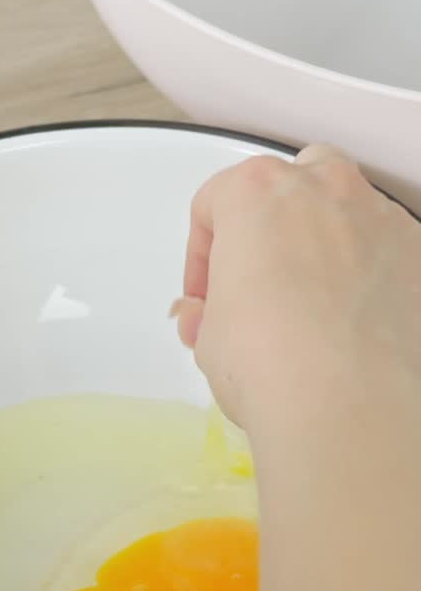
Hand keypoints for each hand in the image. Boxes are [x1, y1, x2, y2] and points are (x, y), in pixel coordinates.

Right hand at [172, 144, 420, 443]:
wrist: (349, 407)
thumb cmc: (264, 359)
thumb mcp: (208, 338)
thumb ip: (211, 310)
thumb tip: (210, 317)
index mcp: (258, 190)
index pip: (215, 203)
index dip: (201, 256)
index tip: (204, 298)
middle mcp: (324, 187)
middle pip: (293, 183)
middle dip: (275, 224)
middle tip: (262, 282)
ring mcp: (381, 218)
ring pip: (348, 214)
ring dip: (328, 247)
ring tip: (316, 309)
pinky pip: (389, 255)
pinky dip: (373, 278)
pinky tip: (359, 328)